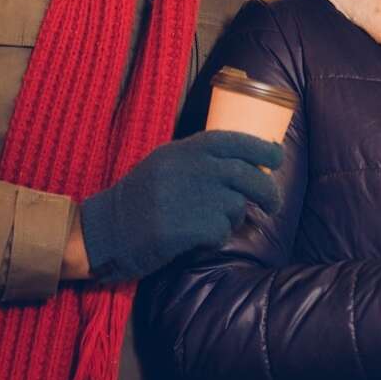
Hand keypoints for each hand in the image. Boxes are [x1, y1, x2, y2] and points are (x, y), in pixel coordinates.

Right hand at [79, 131, 282, 281]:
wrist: (102, 230)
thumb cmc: (138, 200)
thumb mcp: (165, 165)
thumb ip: (198, 160)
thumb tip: (245, 162)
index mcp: (183, 150)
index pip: (233, 140)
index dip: (261, 148)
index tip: (278, 157)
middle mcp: (187, 168)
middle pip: (245, 174)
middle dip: (268, 191)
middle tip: (274, 204)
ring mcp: (185, 197)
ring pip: (235, 206)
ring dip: (231, 219)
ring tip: (211, 225)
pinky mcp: (182, 227)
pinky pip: (219, 232)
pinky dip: (215, 238)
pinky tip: (198, 240)